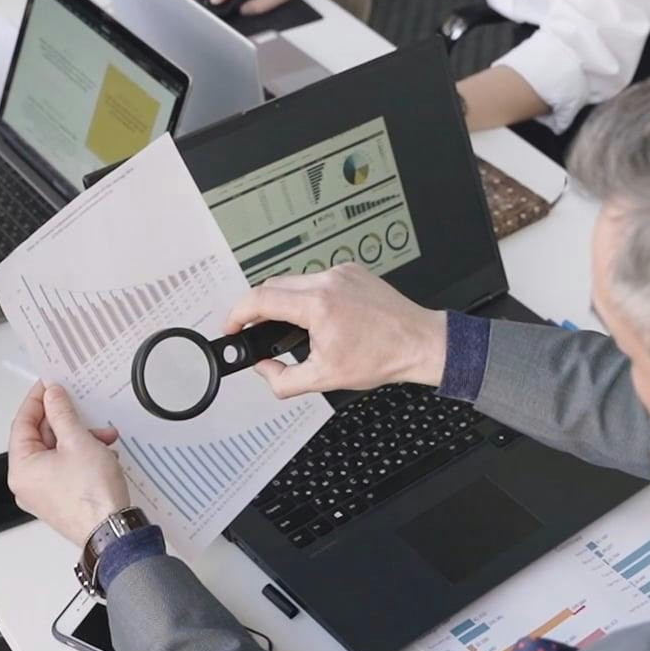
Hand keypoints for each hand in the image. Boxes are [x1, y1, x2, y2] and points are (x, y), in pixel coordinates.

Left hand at [7, 382, 129, 545]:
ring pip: (57, 452)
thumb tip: (52, 395)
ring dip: (80, 438)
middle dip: (66, 421)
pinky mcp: (59, 499)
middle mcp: (27, 484)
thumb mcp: (78, 441)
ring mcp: (43, 494)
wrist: (112, 531)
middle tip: (80, 406)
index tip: (49, 385)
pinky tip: (103, 452)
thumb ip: (62, 413)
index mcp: (22, 469)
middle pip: (40, 438)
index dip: (37, 400)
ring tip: (103, 436)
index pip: (22, 423)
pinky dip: (82, 455)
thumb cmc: (93, 495)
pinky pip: (65, 468)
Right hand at [224, 264, 445, 396]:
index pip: (260, 299)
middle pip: (273, 286)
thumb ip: (283, 379)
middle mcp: (327, 282)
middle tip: (255, 331)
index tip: (230, 327)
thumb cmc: (382, 357)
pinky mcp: (351, 271)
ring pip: (295, 282)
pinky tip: (319, 317)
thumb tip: (263, 368)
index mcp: (317, 305)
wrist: (419, 342)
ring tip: (290, 328)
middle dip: (258, 309)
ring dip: (285, 302)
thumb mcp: (324, 378)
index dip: (237, 314)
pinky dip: (309, 296)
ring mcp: (340, 273)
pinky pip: (317, 280)